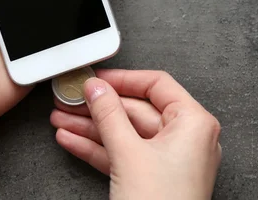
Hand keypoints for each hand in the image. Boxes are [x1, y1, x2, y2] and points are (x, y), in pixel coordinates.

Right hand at [50, 70, 221, 199]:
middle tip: (72, 100)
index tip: (96, 78)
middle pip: (137, 110)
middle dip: (99, 108)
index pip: (157, 85)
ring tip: (63, 119)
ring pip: (127, 134)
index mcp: (194, 123)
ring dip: (92, 128)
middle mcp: (187, 138)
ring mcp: (171, 160)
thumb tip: (96, 89)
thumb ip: (109, 115)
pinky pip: (125, 155)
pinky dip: (99, 148)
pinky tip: (73, 140)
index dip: (123, 79)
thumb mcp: (129, 153)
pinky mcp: (155, 178)